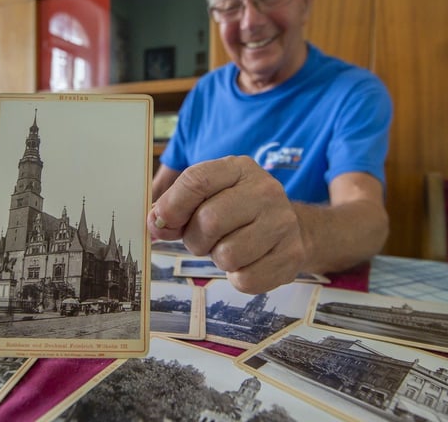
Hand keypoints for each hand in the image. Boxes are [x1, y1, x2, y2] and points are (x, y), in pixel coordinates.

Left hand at [148, 156, 307, 293]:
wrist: (290, 228)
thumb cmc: (238, 212)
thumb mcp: (209, 196)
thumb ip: (176, 207)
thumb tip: (155, 224)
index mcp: (239, 168)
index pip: (197, 180)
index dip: (172, 205)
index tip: (162, 222)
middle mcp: (265, 191)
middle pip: (209, 221)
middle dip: (195, 239)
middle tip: (204, 240)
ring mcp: (282, 222)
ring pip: (228, 255)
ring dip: (218, 259)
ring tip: (230, 247)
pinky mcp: (291, 254)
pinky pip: (246, 279)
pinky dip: (238, 278)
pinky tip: (247, 262)